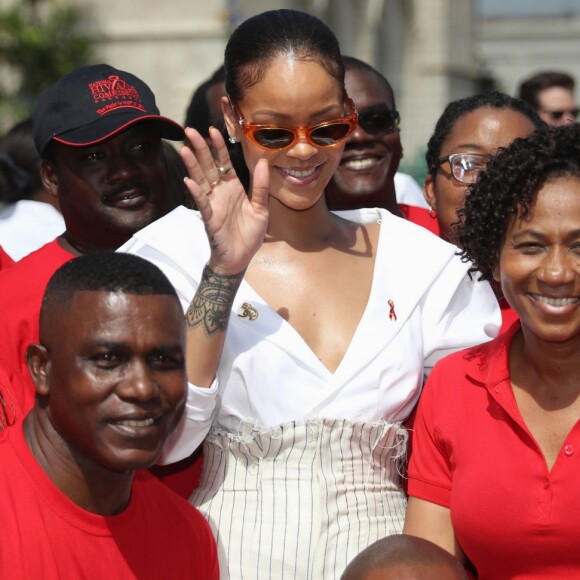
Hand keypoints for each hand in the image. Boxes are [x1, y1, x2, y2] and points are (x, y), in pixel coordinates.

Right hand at [180, 127, 269, 274]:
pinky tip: (189, 182)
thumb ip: (261, 186)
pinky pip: (203, 204)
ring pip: (201, 181)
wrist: (241, 258)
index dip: (218, 147)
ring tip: (184, 149)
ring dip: (193, 166)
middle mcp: (220, 193)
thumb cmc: (249, 234)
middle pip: (208, 167)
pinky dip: (196, 193)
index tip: (212, 130)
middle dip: (200, 149)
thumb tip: (263, 161)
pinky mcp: (210, 220)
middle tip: (189, 130)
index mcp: (233, 188)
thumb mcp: (261, 208)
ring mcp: (213, 205)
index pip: (224, 163)